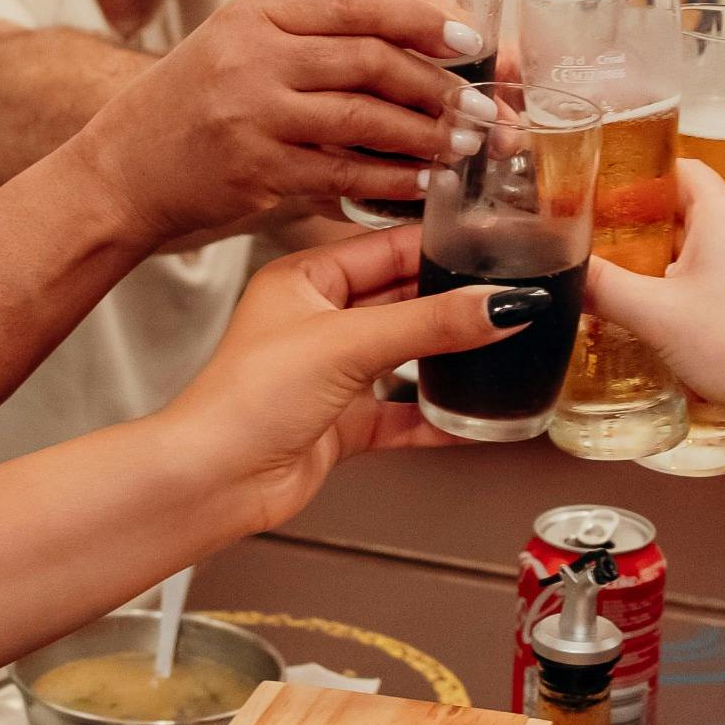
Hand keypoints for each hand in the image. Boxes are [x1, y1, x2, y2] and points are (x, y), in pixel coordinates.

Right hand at [63, 0, 492, 240]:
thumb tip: (415, 21)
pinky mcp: (255, 170)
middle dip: (437, 85)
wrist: (119, 173)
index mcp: (256, 16)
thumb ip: (312, 37)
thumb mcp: (239, 49)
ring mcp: (251, 114)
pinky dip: (391, 179)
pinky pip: (342, 173)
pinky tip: (424, 183)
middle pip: (369, 60)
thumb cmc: (191, 110)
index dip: (422, 21)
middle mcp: (253, 57)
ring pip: (363, 117)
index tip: (470, 40)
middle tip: (481, 106)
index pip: (356, 6)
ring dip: (425, 134)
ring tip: (464, 145)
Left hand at [155, 223, 521, 534]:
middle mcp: (316, 322)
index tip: (493, 244)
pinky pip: (401, 413)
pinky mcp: (340, 424)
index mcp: (304, 279)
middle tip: (511, 293)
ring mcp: (329, 375)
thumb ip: (430, 323)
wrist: (214, 481)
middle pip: (401, 300)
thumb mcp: (348, 344)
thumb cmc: (246, 400)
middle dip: (453, 299)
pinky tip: (472, 416)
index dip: (440, 246)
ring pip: (406, 356)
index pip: (386, 248)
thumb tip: (499, 305)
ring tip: (504, 345)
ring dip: (449, 356)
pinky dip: (436, 416)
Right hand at [584, 163, 724, 430]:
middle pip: (697, 210)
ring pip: (719, 249)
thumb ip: (602, 288)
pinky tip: (689, 324)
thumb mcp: (654, 315)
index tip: (610, 192)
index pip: (681, 167)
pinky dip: (710, 290)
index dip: (642, 176)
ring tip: (645, 288)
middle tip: (615, 246)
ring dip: (682, 263)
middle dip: (654, 227)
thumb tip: (564, 275)